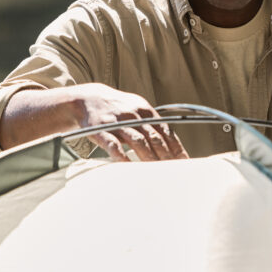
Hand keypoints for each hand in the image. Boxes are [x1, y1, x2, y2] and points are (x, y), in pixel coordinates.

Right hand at [68, 84, 189, 161]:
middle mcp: (133, 115)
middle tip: (174, 170)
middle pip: (154, 137)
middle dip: (166, 155)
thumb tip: (172, 143)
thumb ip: (152, 124)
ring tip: (157, 172)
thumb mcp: (137, 109)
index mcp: (145, 110)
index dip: (176, 146)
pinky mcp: (101, 130)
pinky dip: (122, 156)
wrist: (87, 99)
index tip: (183, 160)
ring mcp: (117, 123)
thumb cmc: (117, 108)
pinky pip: (113, 145)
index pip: (165, 130)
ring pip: (138, 141)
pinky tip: (129, 167)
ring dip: (149, 158)